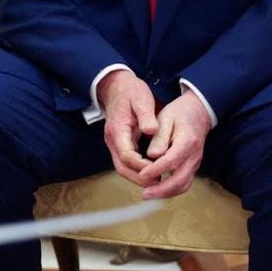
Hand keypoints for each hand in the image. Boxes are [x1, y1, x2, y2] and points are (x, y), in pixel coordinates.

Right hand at [97, 68, 158, 187]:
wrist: (116, 86)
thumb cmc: (130, 91)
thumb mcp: (141, 99)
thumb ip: (146, 116)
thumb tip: (152, 130)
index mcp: (117, 129)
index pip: (126, 155)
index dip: (142, 166)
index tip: (158, 170)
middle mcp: (112, 139)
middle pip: (122, 167)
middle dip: (140, 178)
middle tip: (159, 184)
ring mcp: (114, 142)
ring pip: (122, 167)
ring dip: (139, 176)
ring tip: (159, 181)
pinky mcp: (119, 143)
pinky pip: (126, 162)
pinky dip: (138, 169)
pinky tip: (153, 170)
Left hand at [136, 91, 211, 199]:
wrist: (198, 113)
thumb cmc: (179, 114)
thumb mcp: (166, 118)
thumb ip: (160, 137)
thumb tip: (152, 155)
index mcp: (187, 142)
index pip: (172, 161)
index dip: (156, 170)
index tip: (141, 174)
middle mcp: (194, 156)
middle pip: (181, 180)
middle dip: (162, 190)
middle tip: (144, 195)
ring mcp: (195, 163)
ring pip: (183, 185)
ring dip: (166, 193)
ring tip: (148, 195)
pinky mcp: (192, 166)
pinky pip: (183, 182)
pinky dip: (171, 189)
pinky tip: (156, 190)